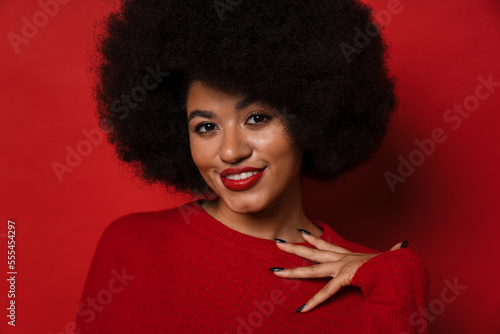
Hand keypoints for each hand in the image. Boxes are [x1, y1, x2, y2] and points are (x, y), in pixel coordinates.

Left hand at [270, 230, 405, 312]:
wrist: (398, 266)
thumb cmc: (395, 264)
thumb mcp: (390, 257)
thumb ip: (392, 251)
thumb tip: (402, 244)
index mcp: (349, 255)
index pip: (327, 245)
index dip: (314, 238)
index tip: (301, 232)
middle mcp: (341, 259)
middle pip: (312, 252)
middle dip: (294, 248)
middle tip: (277, 243)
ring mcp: (340, 268)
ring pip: (311, 270)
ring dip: (292, 271)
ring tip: (274, 271)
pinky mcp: (344, 278)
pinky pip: (326, 292)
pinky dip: (314, 302)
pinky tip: (301, 309)